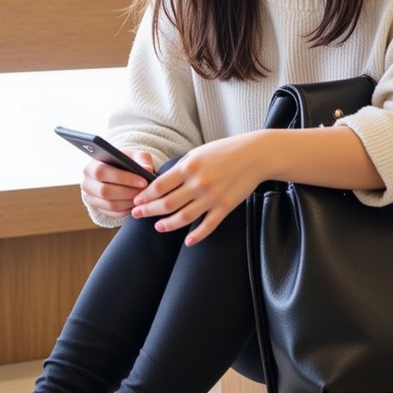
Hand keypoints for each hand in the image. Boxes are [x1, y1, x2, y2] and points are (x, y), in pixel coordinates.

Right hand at [81, 148, 154, 218]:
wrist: (120, 173)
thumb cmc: (127, 162)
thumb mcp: (135, 156)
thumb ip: (142, 159)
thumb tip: (147, 169)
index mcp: (92, 166)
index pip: (102, 172)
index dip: (123, 178)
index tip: (143, 182)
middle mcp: (87, 183)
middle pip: (104, 191)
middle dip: (128, 192)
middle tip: (144, 192)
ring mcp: (91, 198)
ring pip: (110, 204)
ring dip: (129, 202)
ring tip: (142, 198)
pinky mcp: (98, 209)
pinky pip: (113, 213)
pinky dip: (127, 210)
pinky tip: (137, 204)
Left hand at [131, 133, 265, 245]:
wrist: (255, 155)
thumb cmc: (226, 151)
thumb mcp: (198, 152)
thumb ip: (181, 167)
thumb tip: (162, 181)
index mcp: (189, 167)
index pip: (159, 186)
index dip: (145, 196)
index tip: (137, 201)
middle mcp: (198, 183)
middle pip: (167, 203)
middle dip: (148, 211)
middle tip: (137, 215)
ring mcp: (212, 197)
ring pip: (183, 217)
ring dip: (167, 224)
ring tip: (158, 227)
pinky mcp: (225, 207)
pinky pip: (208, 226)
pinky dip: (196, 235)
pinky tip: (188, 241)